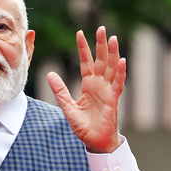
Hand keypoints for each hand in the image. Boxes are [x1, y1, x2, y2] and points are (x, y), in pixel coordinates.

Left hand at [47, 26, 125, 152]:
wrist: (94, 141)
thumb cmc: (83, 126)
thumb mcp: (67, 106)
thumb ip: (60, 90)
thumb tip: (50, 74)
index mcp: (88, 85)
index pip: (86, 62)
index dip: (83, 48)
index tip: (79, 33)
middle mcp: (99, 85)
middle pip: (101, 60)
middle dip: (100, 45)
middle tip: (101, 28)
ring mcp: (108, 91)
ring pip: (111, 68)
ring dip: (112, 53)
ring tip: (112, 38)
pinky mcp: (113, 100)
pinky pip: (118, 83)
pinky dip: (120, 72)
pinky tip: (121, 60)